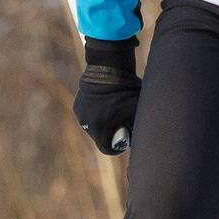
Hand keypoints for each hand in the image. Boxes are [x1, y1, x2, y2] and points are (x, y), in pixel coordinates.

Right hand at [72, 36, 140, 156]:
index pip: (107, 149)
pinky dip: (94, 114)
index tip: (123, 143)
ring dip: (100, 124)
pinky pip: (86, 115)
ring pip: (92, 126)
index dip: (117, 148)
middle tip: (120, 125)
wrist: (108, 70)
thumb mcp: (136, 112)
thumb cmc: (125, 92)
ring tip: (110, 114)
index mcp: (100, 130)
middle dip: (109, 134)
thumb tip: (141, 141)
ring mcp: (81, 115)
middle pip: (99, 138)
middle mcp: (87, 125)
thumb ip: (137, 129)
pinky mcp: (77, 105)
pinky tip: (101, 107)